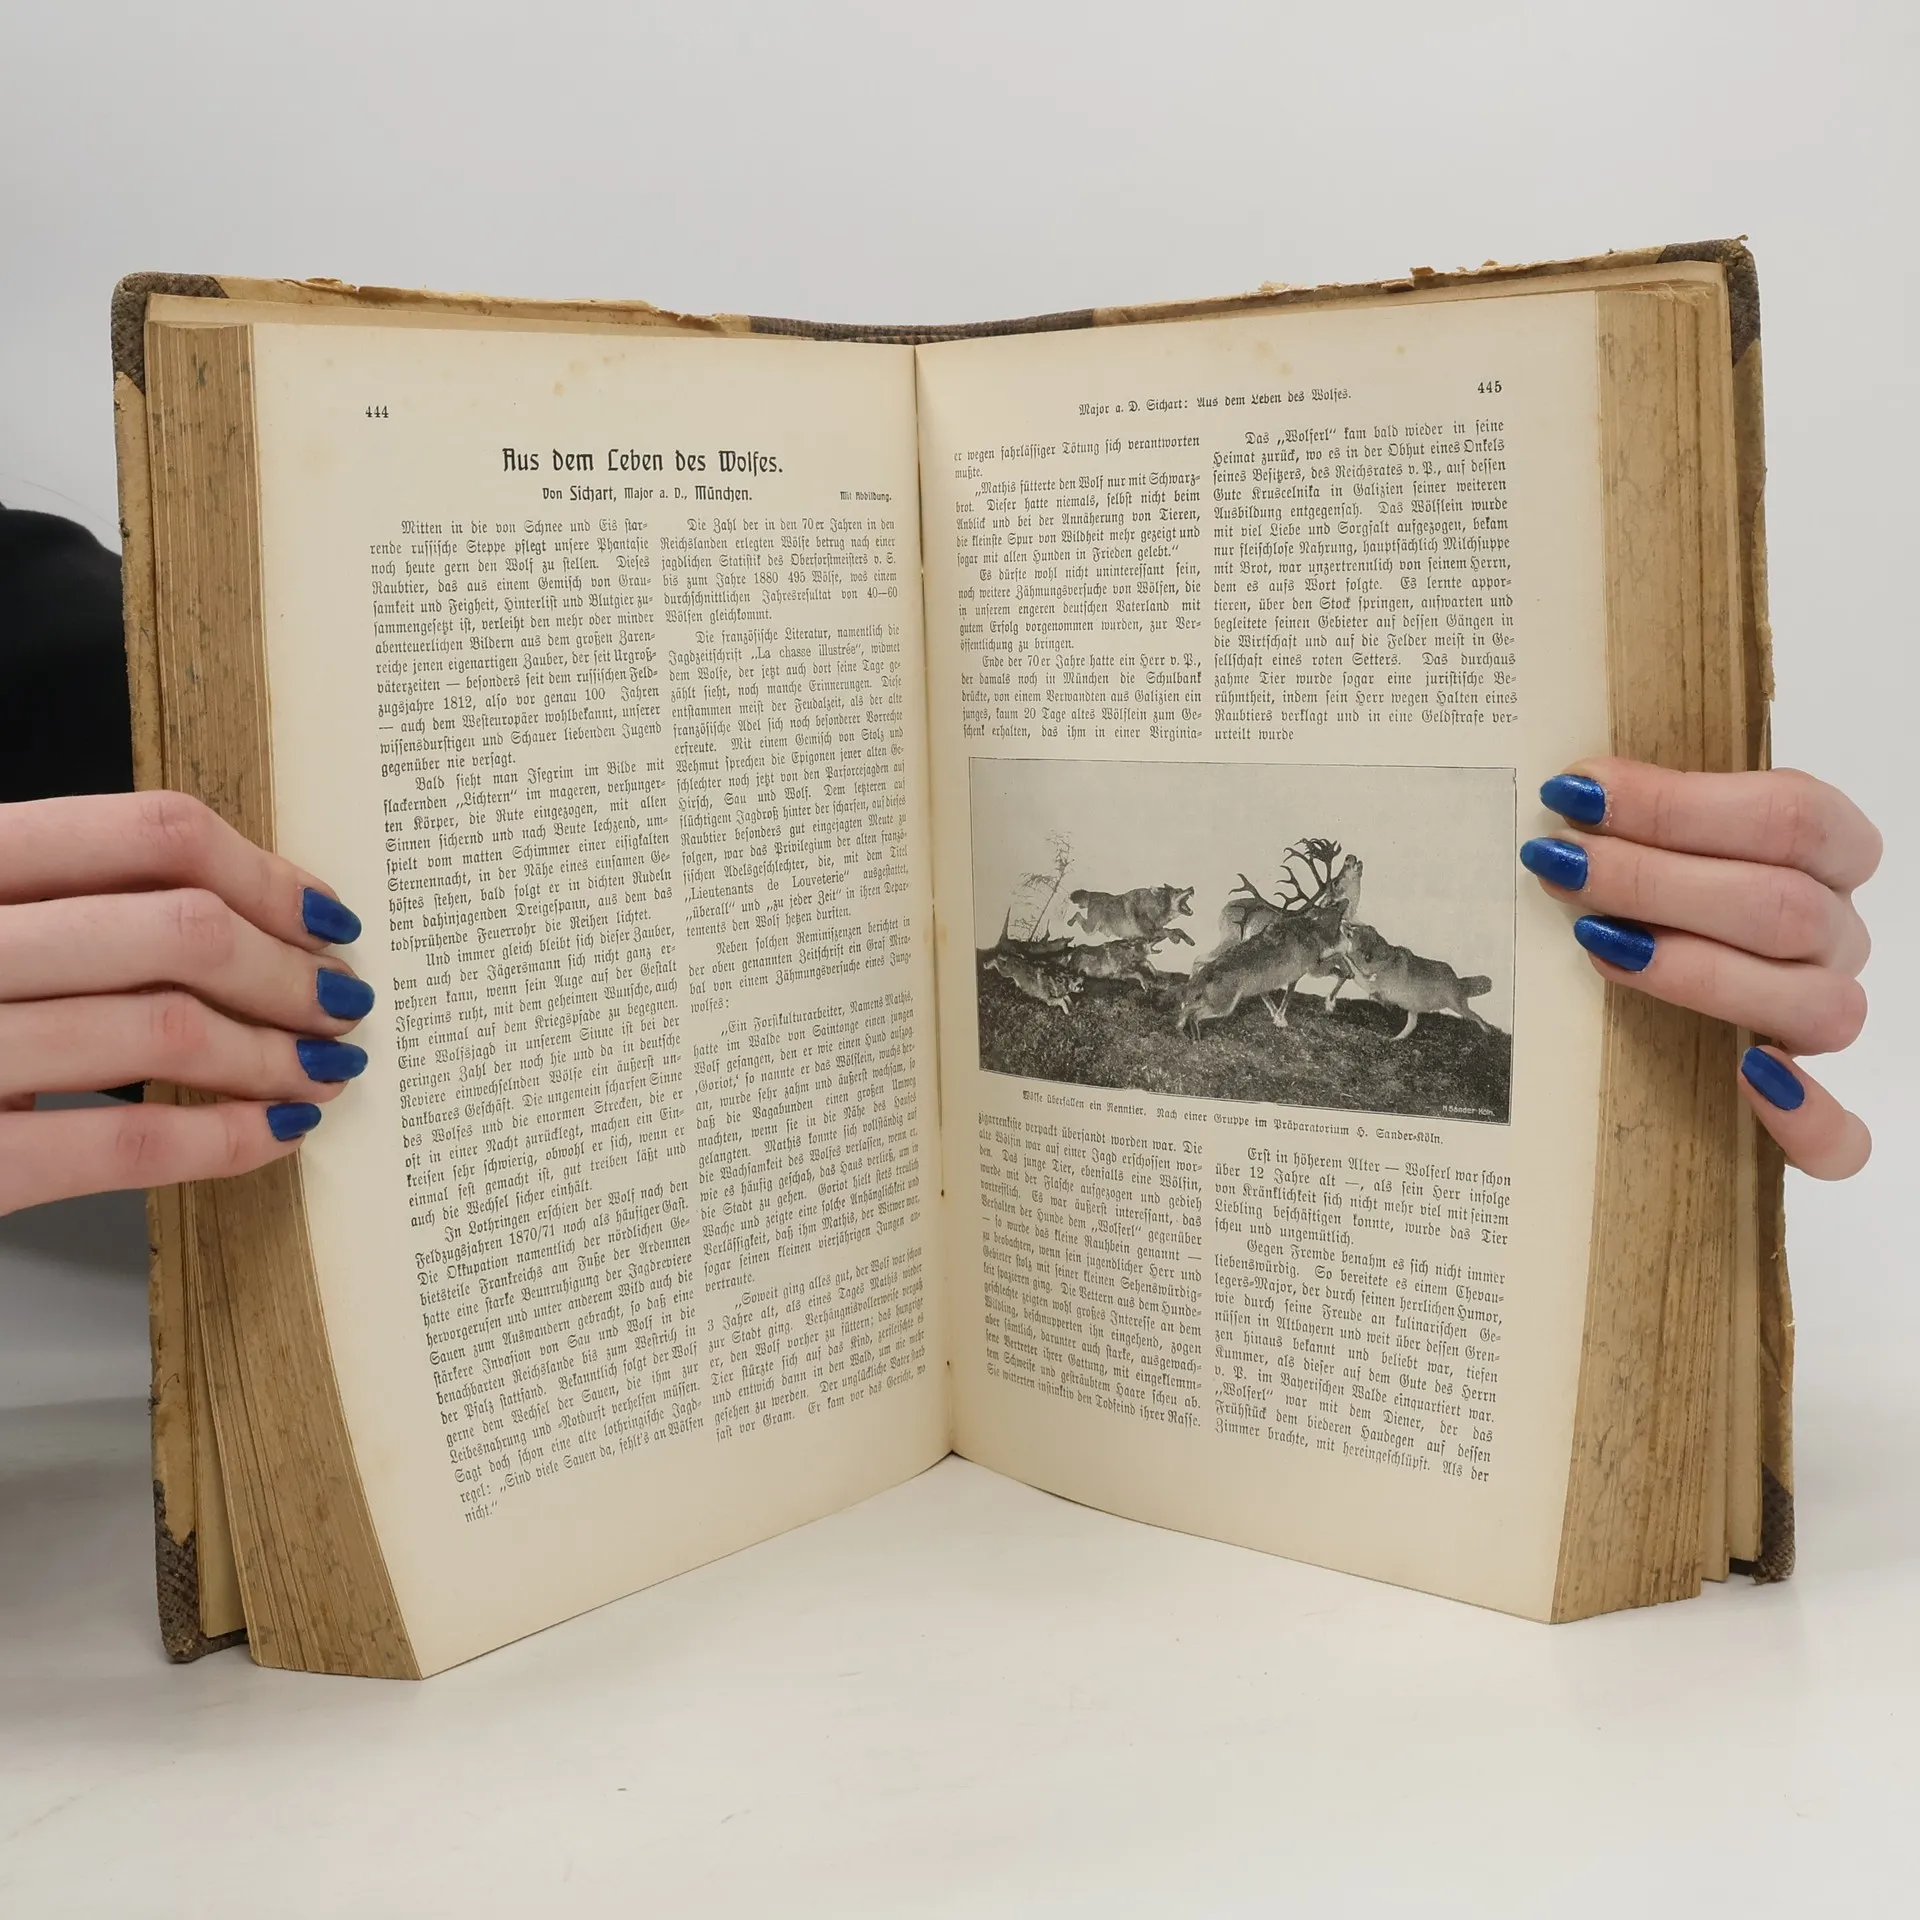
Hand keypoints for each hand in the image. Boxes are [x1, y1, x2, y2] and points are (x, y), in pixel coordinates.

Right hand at [0, 792, 372, 1215]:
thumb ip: (67, 908)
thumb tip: (239, 915)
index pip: (145, 832)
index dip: (263, 872)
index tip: (324, 915)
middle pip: (178, 928)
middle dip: (287, 972)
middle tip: (340, 1001)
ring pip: (165, 1028)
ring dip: (275, 1052)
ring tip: (322, 1068)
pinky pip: (128, 1142)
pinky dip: (227, 1137)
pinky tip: (275, 1134)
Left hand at [1521, 758, 1878, 1179]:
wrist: (1645, 1017)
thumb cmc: (1652, 898)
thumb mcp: (1652, 843)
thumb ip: (1637, 817)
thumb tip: (1570, 791)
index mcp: (1825, 854)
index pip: (1792, 816)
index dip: (1678, 802)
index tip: (1575, 792)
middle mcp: (1837, 935)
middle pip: (1785, 905)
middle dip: (1655, 880)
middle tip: (1558, 863)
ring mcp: (1827, 1017)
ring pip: (1812, 1002)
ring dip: (1696, 970)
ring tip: (1597, 944)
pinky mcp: (1813, 1112)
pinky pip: (1840, 1137)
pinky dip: (1805, 1116)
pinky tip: (1748, 1078)